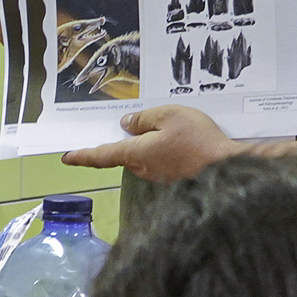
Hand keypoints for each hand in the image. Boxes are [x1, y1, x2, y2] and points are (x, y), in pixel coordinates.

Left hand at [62, 104, 239, 183]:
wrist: (229, 169)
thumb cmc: (199, 141)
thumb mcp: (169, 116)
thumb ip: (144, 118)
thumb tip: (127, 124)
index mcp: (136, 154)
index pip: (102, 155)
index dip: (82, 155)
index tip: (67, 157)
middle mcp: (143, 170)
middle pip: (127, 153)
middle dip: (129, 139)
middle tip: (136, 123)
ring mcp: (160, 177)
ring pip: (146, 156)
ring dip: (151, 143)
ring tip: (173, 127)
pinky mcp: (175, 179)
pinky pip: (163, 161)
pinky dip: (167, 150)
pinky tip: (184, 140)